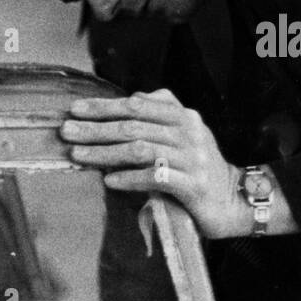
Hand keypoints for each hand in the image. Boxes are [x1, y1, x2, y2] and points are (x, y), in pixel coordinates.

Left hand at [59, 89, 250, 238]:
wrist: (234, 200)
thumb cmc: (198, 168)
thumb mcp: (183, 135)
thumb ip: (159, 117)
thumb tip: (131, 100)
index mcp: (183, 116)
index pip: (137, 105)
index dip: (105, 106)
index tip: (75, 110)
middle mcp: (189, 132)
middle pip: (134, 126)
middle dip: (96, 128)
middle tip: (66, 132)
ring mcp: (192, 158)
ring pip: (141, 149)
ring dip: (105, 153)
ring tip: (78, 156)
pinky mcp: (194, 185)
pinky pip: (156, 177)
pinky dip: (130, 178)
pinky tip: (109, 181)